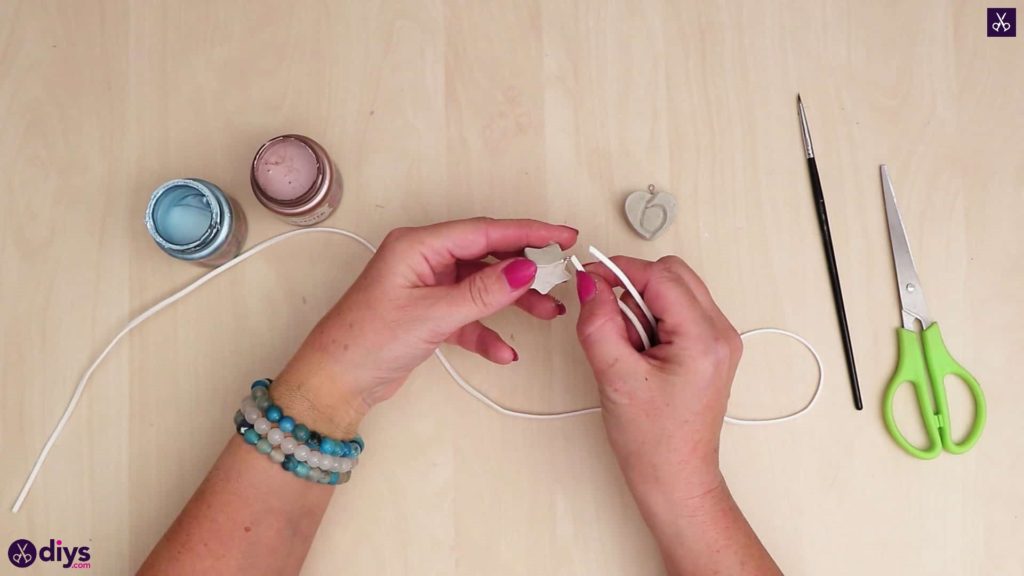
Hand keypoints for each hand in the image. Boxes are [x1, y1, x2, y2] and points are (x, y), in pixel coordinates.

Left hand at [273, 218, 577, 437]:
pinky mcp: (429, 314)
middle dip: (527, 266)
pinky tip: (505, 351)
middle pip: (488, 254)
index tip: (563, 236)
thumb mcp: (432, 314)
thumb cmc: (365, 340)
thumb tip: (526, 268)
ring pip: (483, 285)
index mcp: (418, 245)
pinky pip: (469, 315)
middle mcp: (424, 259)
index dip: (528, 232)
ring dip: (515, 300)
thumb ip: (483, 292)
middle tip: (563, 274)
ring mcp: (427, 286)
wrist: (335, 383)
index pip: (485, 231)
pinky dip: (488, 331)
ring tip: (549, 312)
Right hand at [574, 255, 742, 510]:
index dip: (619, 271)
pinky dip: (652, 317)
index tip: (588, 279)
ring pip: (676, 289)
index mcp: (704, 339)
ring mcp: (719, 340)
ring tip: (626, 344)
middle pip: (673, 274)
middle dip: (633, 285)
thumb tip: (590, 284)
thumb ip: (599, 323)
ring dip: (642, 302)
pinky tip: (639, 349)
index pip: (660, 276)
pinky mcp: (710, 348)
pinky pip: (679, 310)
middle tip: (607, 317)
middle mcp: (721, 333)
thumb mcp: (615, 377)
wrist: (676, 479)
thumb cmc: (653, 442)